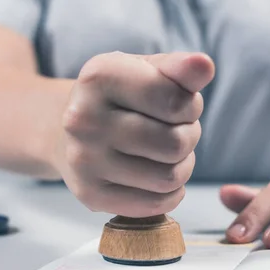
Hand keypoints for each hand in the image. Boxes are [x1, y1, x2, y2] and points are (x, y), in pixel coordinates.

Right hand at [55, 51, 214, 217]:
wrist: (65, 130)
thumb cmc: (119, 96)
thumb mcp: (146, 70)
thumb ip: (179, 68)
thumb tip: (204, 65)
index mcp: (99, 77)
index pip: (175, 100)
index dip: (191, 105)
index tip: (179, 103)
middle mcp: (84, 119)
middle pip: (175, 143)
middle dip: (189, 136)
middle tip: (176, 129)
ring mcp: (84, 160)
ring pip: (169, 177)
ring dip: (183, 165)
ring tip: (168, 151)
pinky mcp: (90, 194)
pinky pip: (155, 203)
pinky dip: (171, 192)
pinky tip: (159, 174)